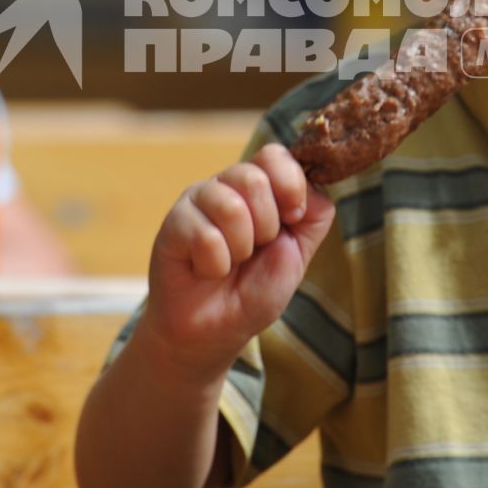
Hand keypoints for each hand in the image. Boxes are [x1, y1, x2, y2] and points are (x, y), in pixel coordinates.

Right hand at [138, 143, 337, 378]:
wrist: (214, 331)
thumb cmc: (253, 290)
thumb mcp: (297, 255)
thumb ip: (314, 217)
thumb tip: (314, 183)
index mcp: (259, 187)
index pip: (276, 156)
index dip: (290, 186)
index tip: (292, 218)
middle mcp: (226, 186)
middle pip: (254, 178)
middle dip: (266, 227)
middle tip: (253, 251)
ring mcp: (197, 202)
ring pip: (230, 206)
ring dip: (240, 248)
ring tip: (230, 262)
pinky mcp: (173, 224)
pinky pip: (205, 236)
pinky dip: (215, 265)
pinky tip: (206, 271)